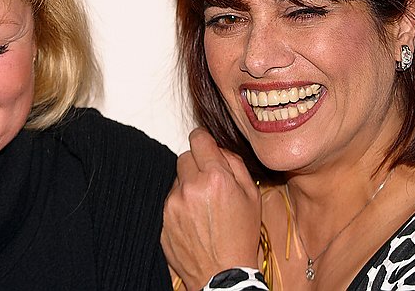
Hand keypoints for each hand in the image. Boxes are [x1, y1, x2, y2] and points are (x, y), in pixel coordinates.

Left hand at [162, 128, 260, 290]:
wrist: (223, 276)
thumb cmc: (241, 238)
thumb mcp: (252, 196)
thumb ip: (235, 164)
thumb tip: (219, 149)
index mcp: (215, 178)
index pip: (199, 139)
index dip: (204, 141)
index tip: (205, 145)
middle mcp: (190, 187)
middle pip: (185, 157)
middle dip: (197, 165)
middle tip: (210, 183)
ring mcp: (173, 204)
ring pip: (177, 180)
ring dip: (188, 186)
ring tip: (205, 208)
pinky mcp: (163, 219)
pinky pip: (170, 201)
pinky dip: (180, 205)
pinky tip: (195, 221)